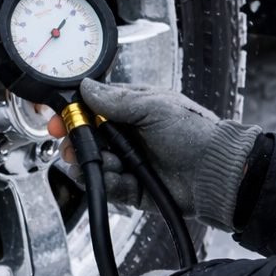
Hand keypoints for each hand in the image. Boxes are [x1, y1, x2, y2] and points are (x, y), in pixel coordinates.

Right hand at [49, 80, 260, 231]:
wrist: (215, 173)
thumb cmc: (195, 134)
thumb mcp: (155, 107)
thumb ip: (117, 100)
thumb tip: (87, 88)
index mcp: (134, 108)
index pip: (93, 106)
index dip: (74, 113)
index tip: (60, 119)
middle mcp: (128, 134)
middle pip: (87, 137)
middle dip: (77, 142)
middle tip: (73, 144)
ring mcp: (129, 161)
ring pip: (93, 162)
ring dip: (94, 162)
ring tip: (109, 161)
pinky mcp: (131, 188)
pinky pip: (106, 185)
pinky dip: (107, 182)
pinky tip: (117, 176)